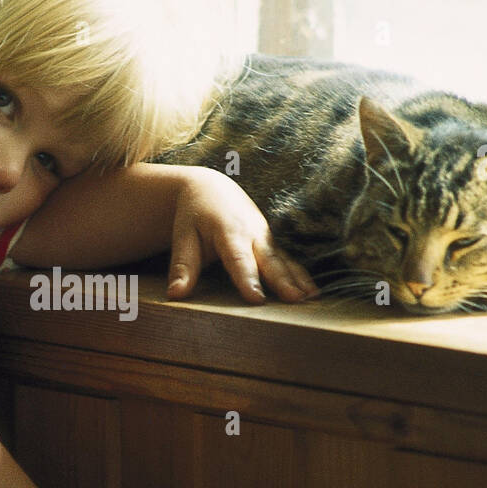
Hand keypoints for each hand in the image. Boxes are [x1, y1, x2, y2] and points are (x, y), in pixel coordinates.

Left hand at [166, 166, 317, 303]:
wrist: (212, 187)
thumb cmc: (194, 215)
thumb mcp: (183, 236)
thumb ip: (182, 266)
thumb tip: (174, 295)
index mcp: (228, 231)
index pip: (238, 259)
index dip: (248, 278)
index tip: (256, 298)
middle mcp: (252, 233)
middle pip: (269, 260)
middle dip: (283, 280)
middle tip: (295, 300)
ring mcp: (266, 236)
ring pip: (284, 260)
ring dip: (299, 279)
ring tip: (311, 298)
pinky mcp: (272, 242)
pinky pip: (288, 260)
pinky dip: (301, 275)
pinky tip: (312, 293)